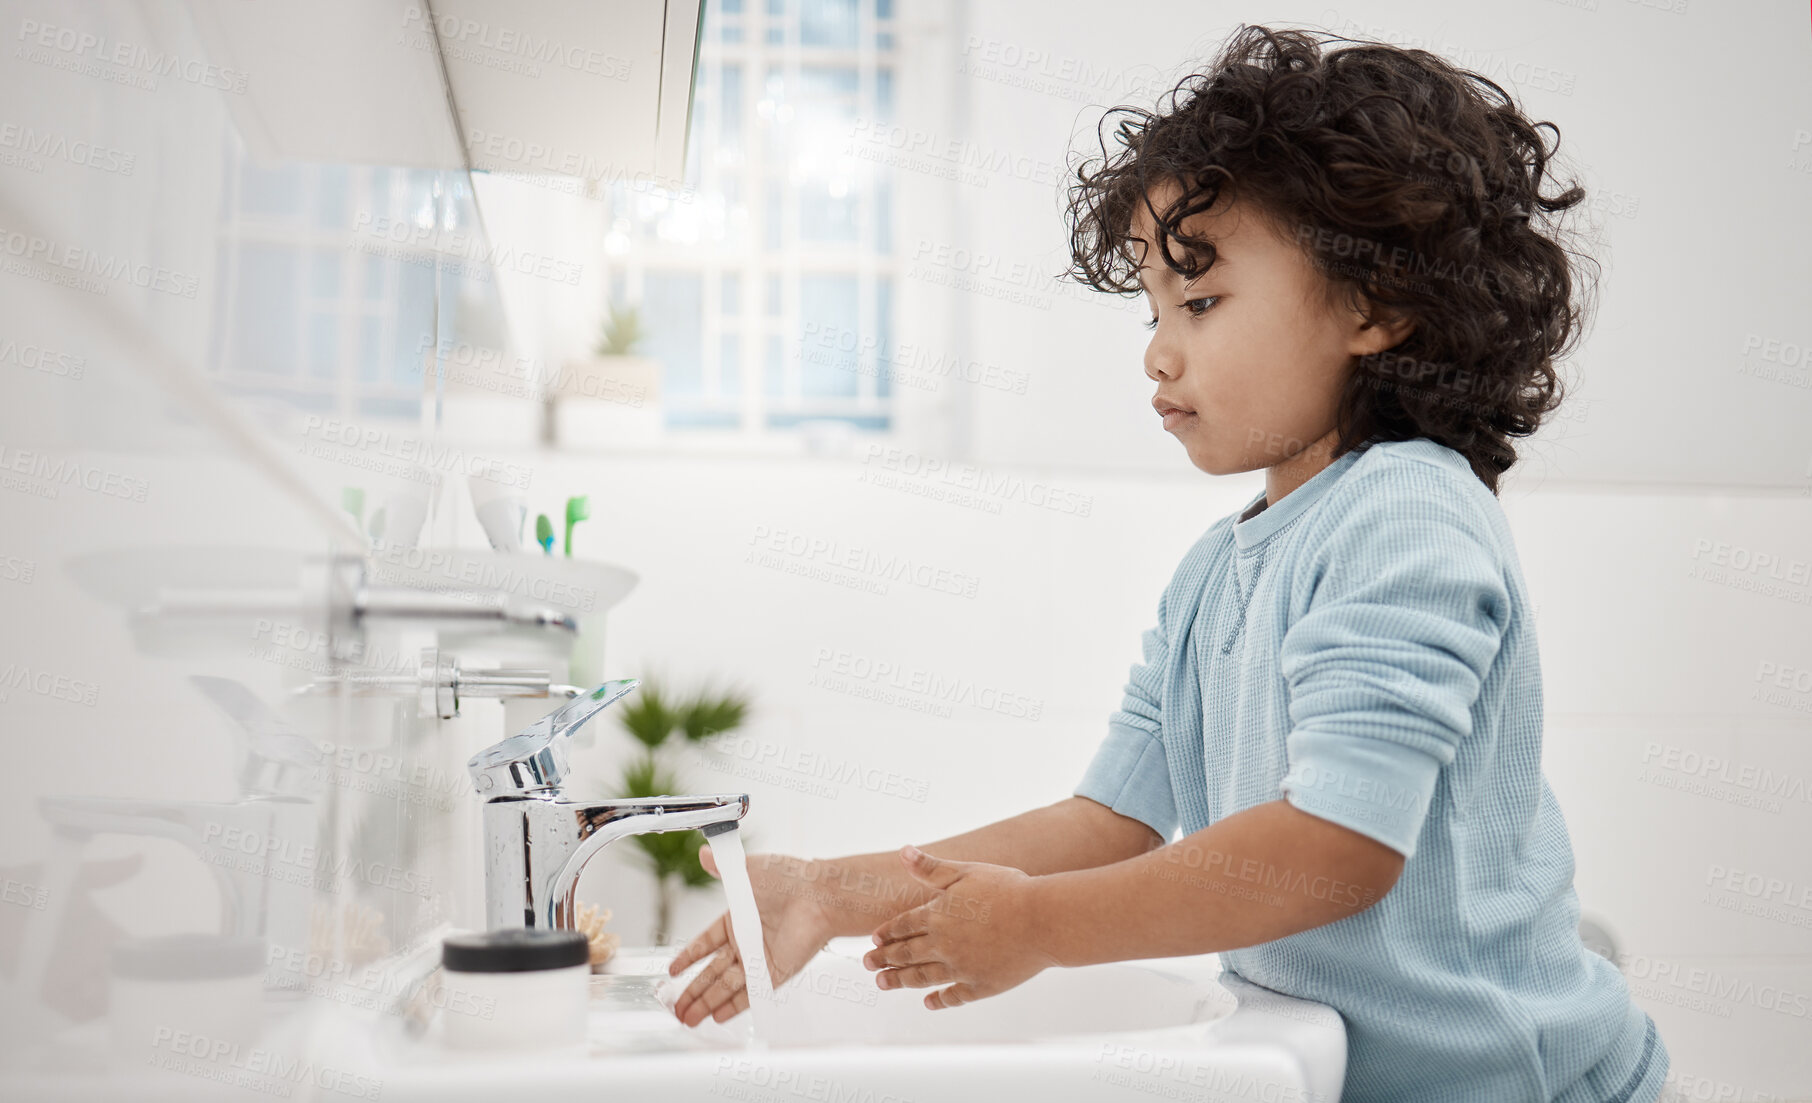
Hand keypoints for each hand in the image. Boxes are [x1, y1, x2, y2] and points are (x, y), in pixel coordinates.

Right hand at [666, 848, 835, 1026]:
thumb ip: (722, 868)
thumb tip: (704, 853)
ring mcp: (760, 959)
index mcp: (738, 919)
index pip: (706, 943)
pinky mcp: (775, 973)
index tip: (673, 970)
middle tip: (676, 1006)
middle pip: (712, 972)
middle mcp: (747, 942)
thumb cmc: (789, 878)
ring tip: (687, 1018)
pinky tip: (717, 1016)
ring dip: (706, 1002)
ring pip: (725, 986)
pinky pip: (750, 993)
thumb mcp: (748, 870)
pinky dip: (733, 1006)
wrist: (818, 895)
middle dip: (693, 990)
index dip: (688, 957)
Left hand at [862, 845, 1059, 1009]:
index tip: (874, 939)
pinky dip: (938, 1000)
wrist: (1042, 920)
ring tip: (883, 984)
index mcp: (937, 915)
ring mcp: (960, 968)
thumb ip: (932, 868)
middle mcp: (942, 945)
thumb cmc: (1008, 890)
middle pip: (906, 954)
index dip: (888, 932)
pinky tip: (928, 1002)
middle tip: (868, 964)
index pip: (903, 926)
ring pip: (922, 977)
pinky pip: (953, 996)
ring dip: (900, 981)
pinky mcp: (980, 985)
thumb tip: (904, 852)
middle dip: (884, 959)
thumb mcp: (967, 871)